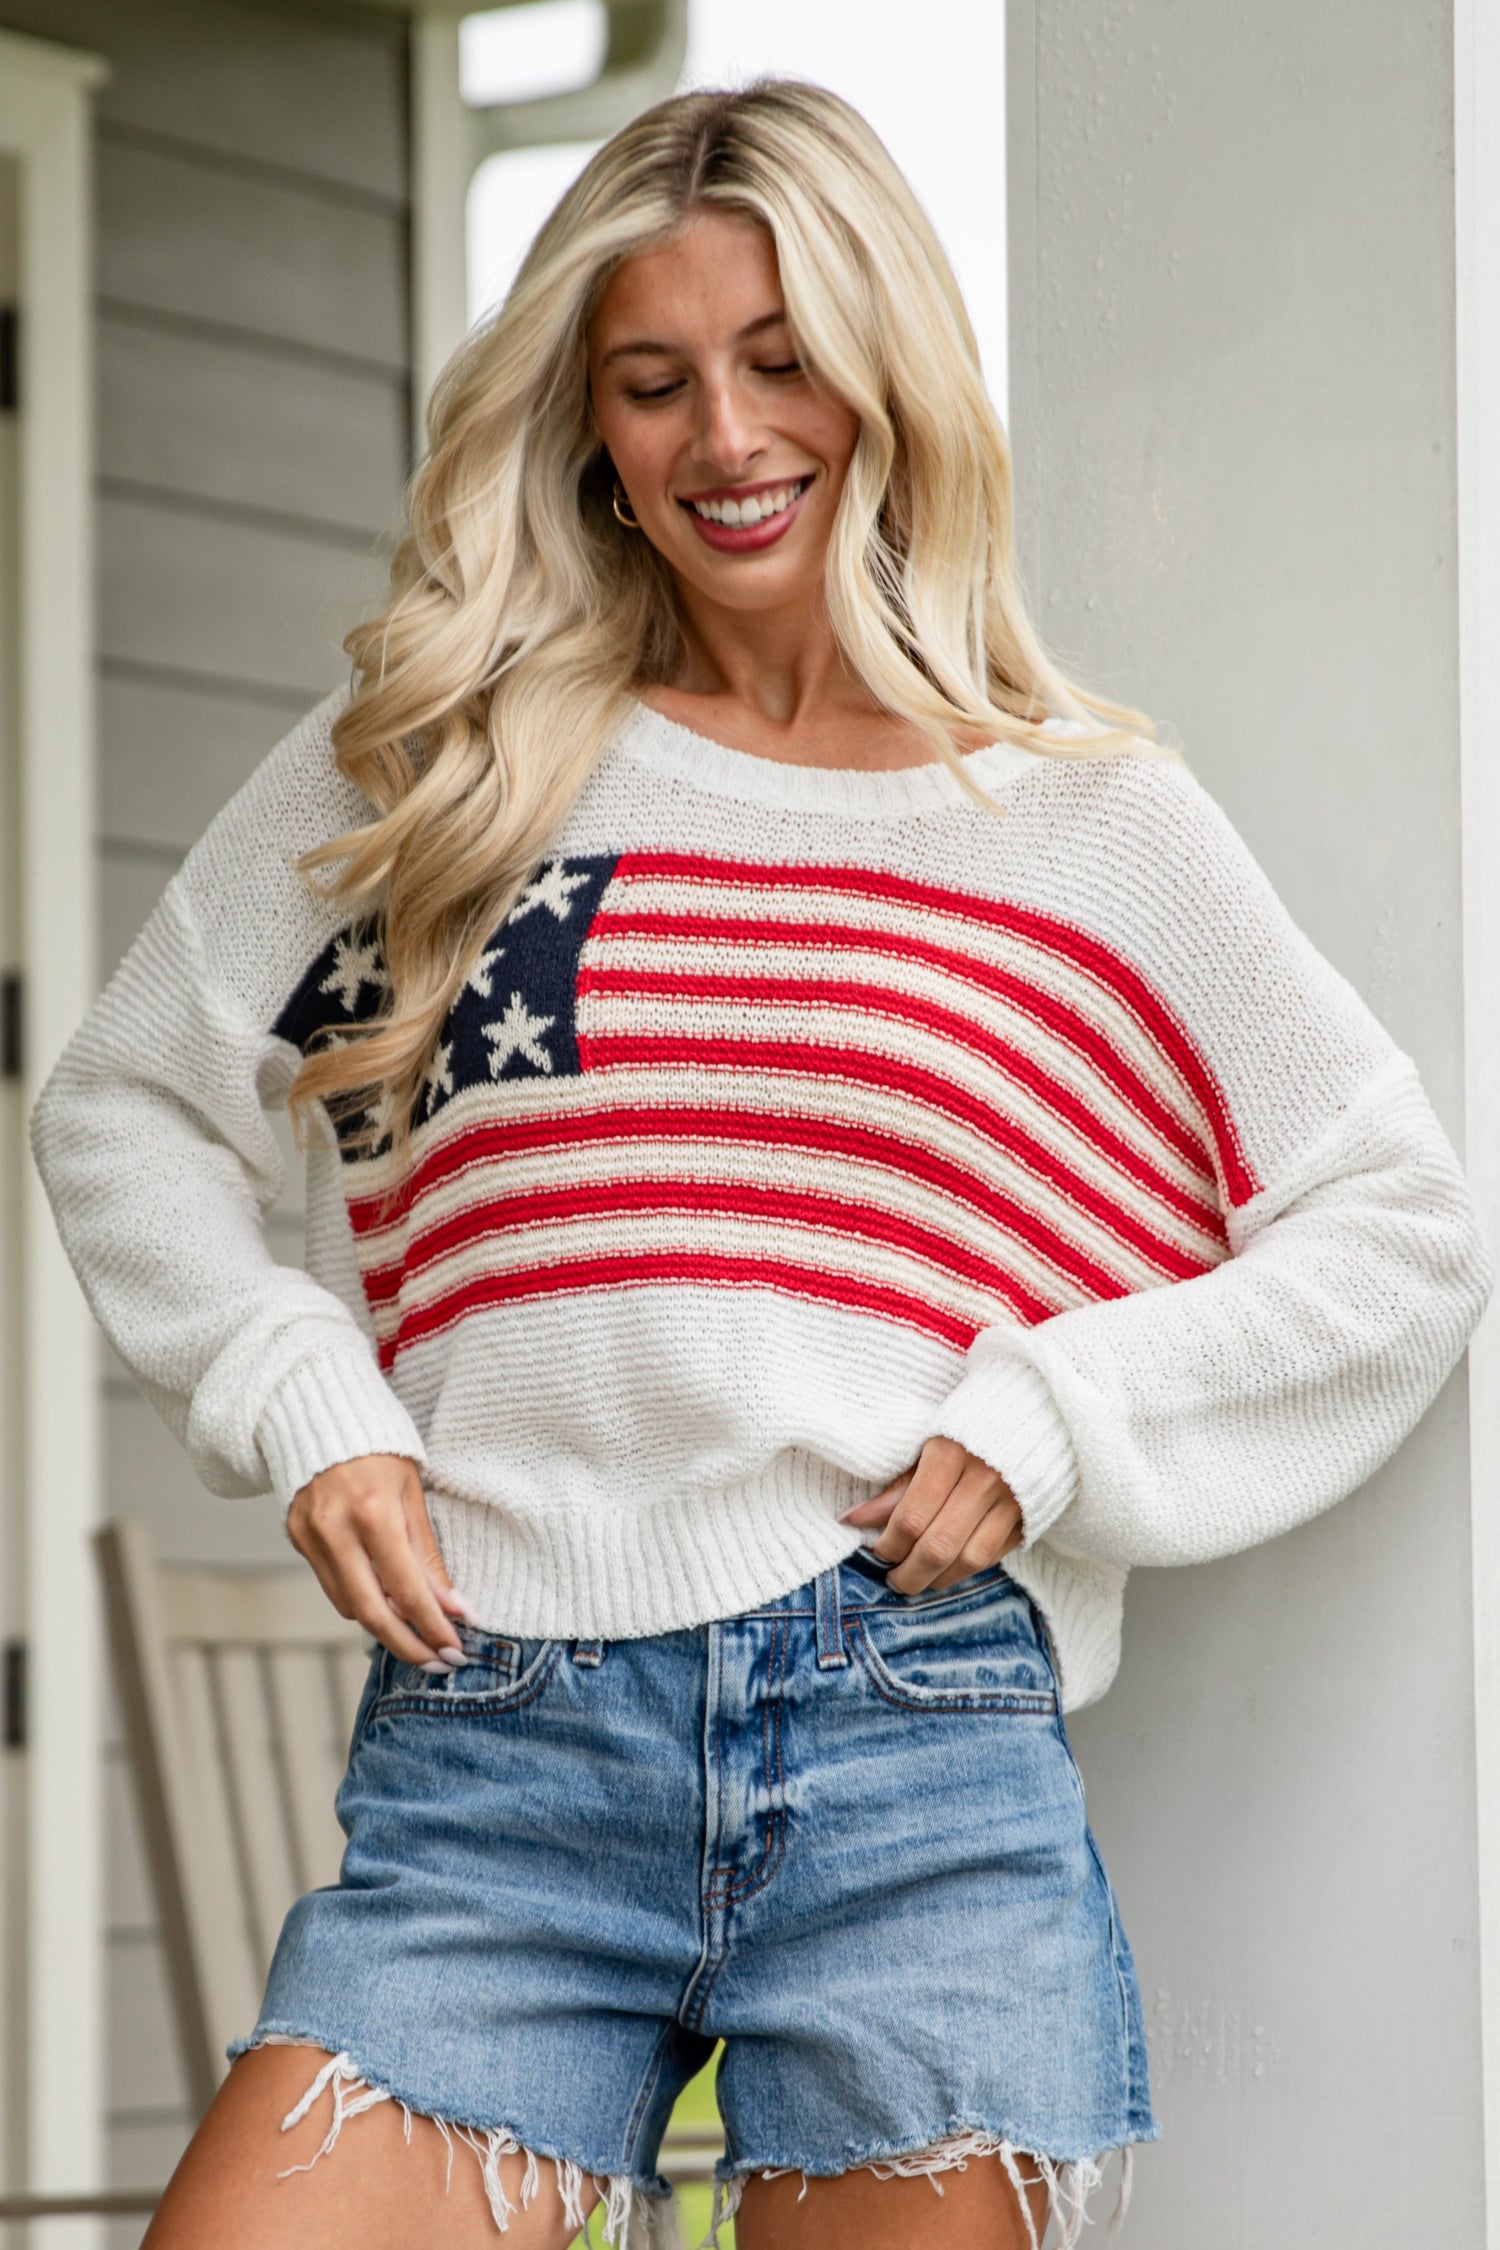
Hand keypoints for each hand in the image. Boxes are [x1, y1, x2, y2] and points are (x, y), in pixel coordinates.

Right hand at [286, 1453, 472, 1669]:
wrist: (317, 1413)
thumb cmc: (379, 1448)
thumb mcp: (413, 1492)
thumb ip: (428, 1554)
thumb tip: (452, 1606)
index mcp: (373, 1512)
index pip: (407, 1589)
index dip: (433, 1627)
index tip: (455, 1649)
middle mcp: (336, 1529)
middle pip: (372, 1613)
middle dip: (408, 1646)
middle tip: (438, 1663)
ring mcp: (309, 1537)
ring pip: (348, 1606)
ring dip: (385, 1627)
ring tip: (418, 1634)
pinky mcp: (296, 1540)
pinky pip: (332, 1586)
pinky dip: (361, 1600)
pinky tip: (385, 1600)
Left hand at [840, 1437, 1022, 1593]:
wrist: (1026, 1415)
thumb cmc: (963, 1432)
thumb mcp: (926, 1448)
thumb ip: (896, 1488)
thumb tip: (853, 1520)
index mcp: (951, 1455)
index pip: (912, 1518)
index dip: (889, 1545)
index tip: (878, 1552)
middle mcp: (984, 1480)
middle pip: (939, 1547)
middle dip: (909, 1573)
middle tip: (893, 1579)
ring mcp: (1011, 1501)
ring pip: (969, 1560)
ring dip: (938, 1579)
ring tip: (919, 1579)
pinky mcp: (1027, 1516)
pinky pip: (993, 1557)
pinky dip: (966, 1570)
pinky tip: (948, 1569)